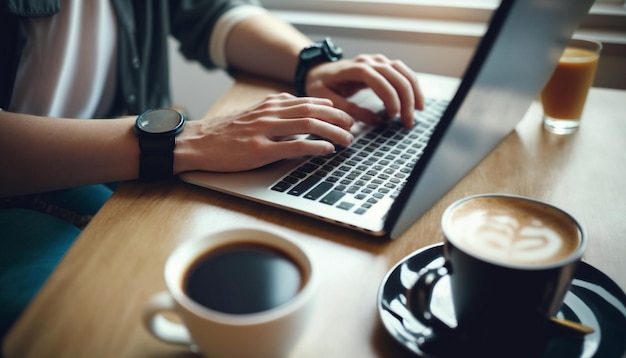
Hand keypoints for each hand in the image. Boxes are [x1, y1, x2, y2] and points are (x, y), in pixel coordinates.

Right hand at [175, 93, 353, 172]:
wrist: (196, 142)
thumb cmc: (224, 132)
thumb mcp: (252, 115)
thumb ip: (275, 113)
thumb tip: (300, 116)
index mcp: (270, 104)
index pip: (308, 101)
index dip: (331, 108)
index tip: (345, 115)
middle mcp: (270, 113)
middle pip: (313, 110)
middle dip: (339, 118)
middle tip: (354, 127)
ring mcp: (264, 130)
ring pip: (308, 124)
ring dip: (333, 132)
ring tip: (347, 140)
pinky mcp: (258, 150)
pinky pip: (293, 145)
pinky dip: (314, 146)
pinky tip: (327, 150)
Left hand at [305, 54, 424, 127]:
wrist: (318, 70)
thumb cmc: (320, 85)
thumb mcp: (326, 99)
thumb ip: (347, 110)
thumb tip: (375, 121)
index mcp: (355, 68)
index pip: (379, 79)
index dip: (389, 98)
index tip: (393, 116)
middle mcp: (370, 61)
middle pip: (396, 75)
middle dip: (406, 100)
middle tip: (408, 122)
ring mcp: (378, 61)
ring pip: (404, 72)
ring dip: (414, 92)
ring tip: (418, 112)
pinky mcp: (383, 65)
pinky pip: (403, 73)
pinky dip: (412, 86)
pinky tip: (415, 102)